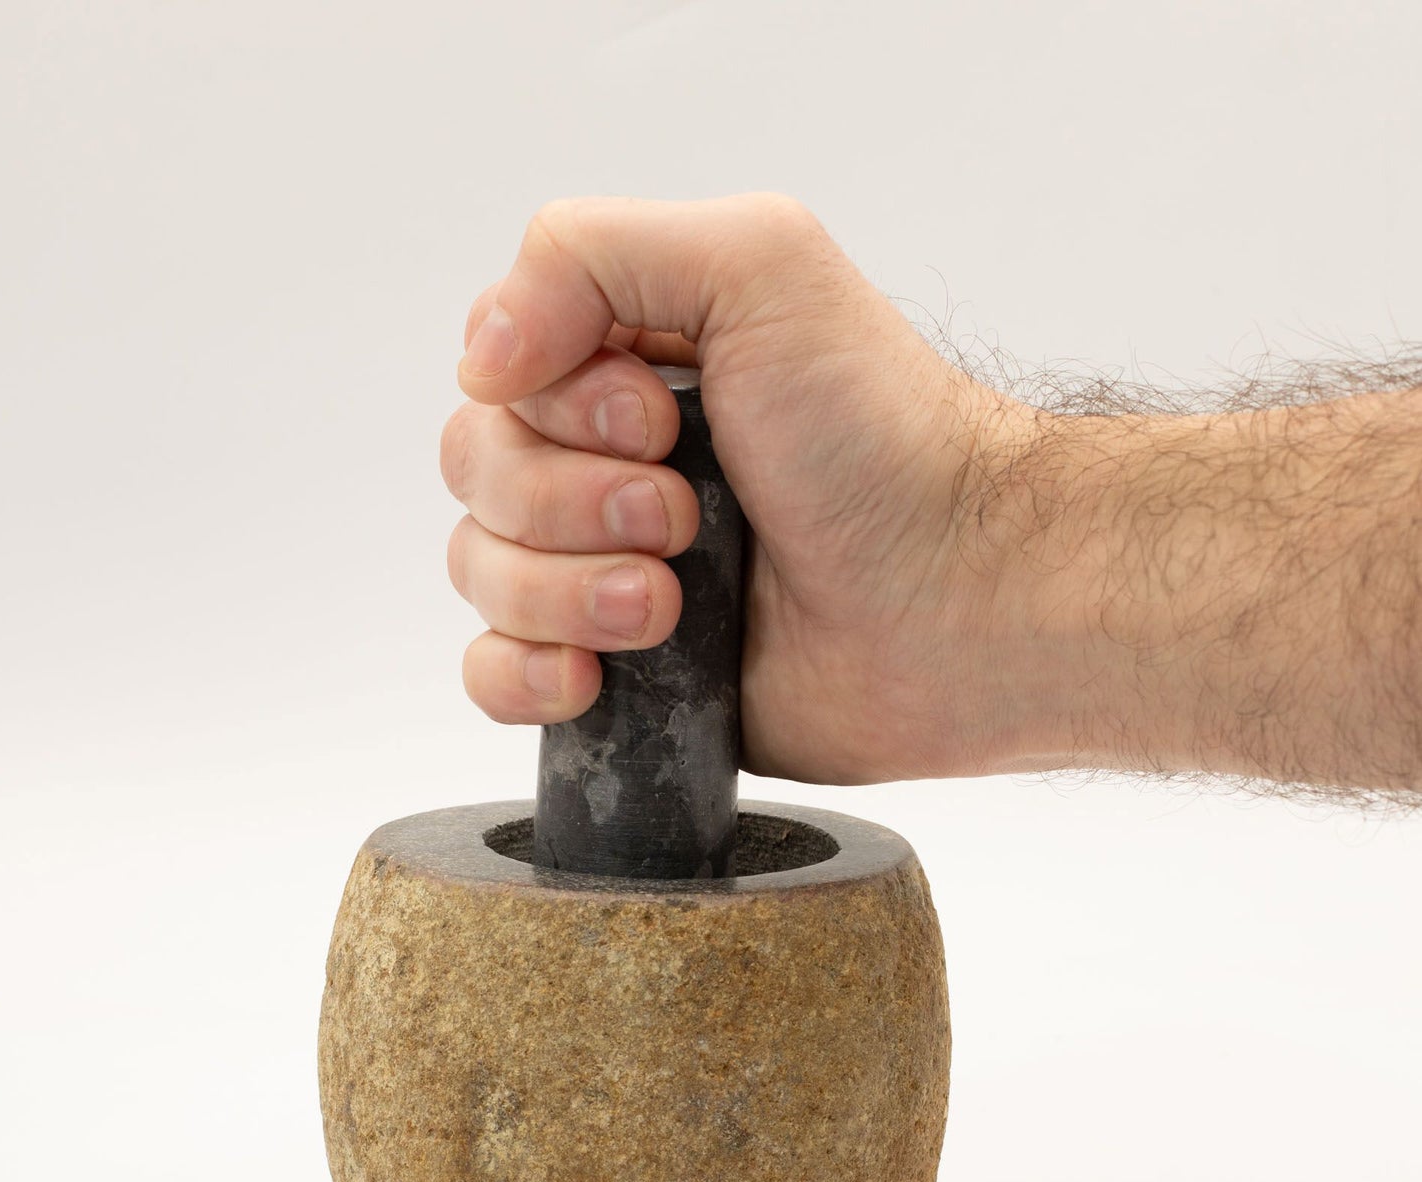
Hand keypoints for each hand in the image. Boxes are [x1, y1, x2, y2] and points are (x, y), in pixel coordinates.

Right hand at [441, 193, 1049, 783]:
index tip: (658, 423)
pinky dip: (524, 674)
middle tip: (682, 520)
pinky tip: (595, 678)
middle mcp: (608, 463)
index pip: (495, 374)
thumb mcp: (758, 264)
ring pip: (479, 574)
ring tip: (670, 605)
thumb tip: (479, 358)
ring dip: (565, 592)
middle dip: (567, 505)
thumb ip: (591, 251)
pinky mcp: (619, 674)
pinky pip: (494, 674)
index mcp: (628, 364)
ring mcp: (607, 571)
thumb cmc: (884, 439)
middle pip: (476, 474)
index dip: (554, 407)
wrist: (956, 604)